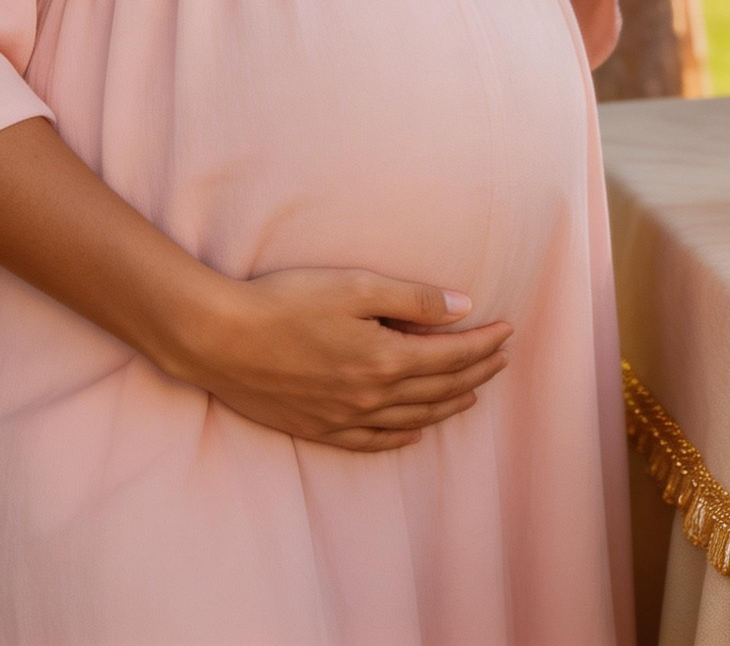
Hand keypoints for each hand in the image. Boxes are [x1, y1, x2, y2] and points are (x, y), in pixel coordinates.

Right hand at [174, 266, 511, 451]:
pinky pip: (373, 442)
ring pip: (413, 418)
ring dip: (448, 404)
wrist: (221, 339)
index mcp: (385, 359)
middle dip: (476, 372)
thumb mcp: (356, 287)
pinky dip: (402, 437)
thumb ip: (413, 299)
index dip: (484, 343)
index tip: (508, 330)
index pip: (451, 354)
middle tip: (502, 358)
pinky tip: (415, 432)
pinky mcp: (319, 429)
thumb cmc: (288, 301)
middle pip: (439, 388)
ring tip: (473, 392)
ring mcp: (344, 418)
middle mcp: (371, 397)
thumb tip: (464, 305)